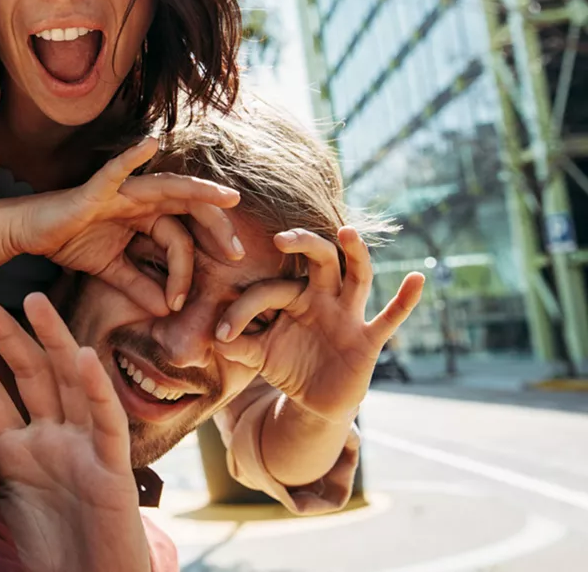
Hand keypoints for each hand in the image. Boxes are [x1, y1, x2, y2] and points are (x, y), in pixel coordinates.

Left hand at [0, 293, 150, 571]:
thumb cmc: (42, 558)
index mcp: (19, 450)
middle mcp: (53, 441)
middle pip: (30, 374)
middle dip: (6, 334)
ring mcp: (84, 451)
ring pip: (70, 383)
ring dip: (54, 340)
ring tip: (33, 300)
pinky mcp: (112, 473)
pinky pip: (107, 424)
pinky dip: (97, 390)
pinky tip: (83, 357)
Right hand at [8, 137, 242, 316]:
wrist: (30, 232)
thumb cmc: (69, 242)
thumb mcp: (111, 271)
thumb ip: (138, 286)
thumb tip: (166, 310)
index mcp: (145, 217)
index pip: (180, 239)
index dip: (187, 270)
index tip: (181, 302)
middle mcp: (139, 200)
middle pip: (188, 208)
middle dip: (216, 228)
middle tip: (238, 252)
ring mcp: (120, 192)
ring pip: (167, 188)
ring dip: (198, 191)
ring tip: (226, 197)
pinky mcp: (95, 190)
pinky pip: (115, 171)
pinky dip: (131, 157)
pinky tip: (150, 143)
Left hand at [213, 227, 423, 423]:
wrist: (312, 400)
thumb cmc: (285, 365)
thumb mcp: (256, 355)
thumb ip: (236, 344)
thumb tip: (214, 337)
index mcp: (293, 295)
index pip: (268, 290)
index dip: (242, 311)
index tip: (220, 335)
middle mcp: (322, 297)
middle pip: (320, 258)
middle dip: (304, 244)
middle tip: (281, 237)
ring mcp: (348, 315)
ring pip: (357, 276)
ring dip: (354, 254)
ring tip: (347, 232)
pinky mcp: (367, 339)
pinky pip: (390, 317)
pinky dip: (405, 299)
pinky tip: (418, 278)